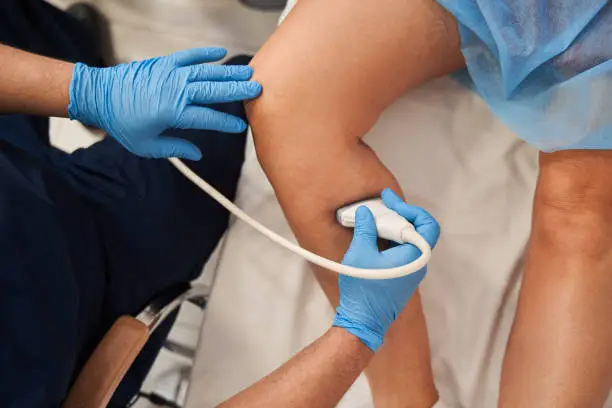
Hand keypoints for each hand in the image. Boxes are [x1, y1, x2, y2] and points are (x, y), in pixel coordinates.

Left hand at [68, 47, 261, 159]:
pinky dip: (204, 54)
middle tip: (257, 88)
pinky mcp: (164, 63)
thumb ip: (175, 149)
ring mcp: (170, 74)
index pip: (207, 118)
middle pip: (213, 90)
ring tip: (248, 72)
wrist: (100, 95)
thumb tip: (197, 154)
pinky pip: (188, 56)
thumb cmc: (122, 123)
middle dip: (237, 90)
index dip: (226, 122)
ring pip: (206, 72)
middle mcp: (175, 91)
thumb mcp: (147, 145)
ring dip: (228, 72)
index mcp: (172, 113)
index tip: (241, 126)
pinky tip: (220, 53)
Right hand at [333, 188, 439, 350]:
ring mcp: (412, 271)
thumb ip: (365, 228)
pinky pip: (402, 251)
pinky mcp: (403, 277)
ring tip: (374, 221)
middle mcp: (418, 263)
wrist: (362, 321)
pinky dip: (391, 240)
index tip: (390, 201)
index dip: (410, 208)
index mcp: (415, 255)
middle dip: (400, 215)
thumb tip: (367, 212)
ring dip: (394, 228)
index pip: (426, 224)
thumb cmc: (363, 289)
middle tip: (381, 207)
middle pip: (418, 230)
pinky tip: (374, 237)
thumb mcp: (360, 253)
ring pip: (410, 241)